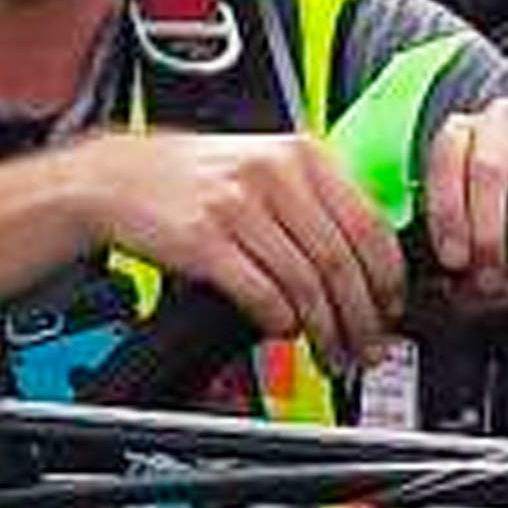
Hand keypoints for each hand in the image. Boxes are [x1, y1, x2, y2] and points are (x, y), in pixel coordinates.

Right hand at [65, 131, 400, 368]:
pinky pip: (262, 294)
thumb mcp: (264, 166)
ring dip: (325, 330)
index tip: (393, 309)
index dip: (388, 278)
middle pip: (342, 261)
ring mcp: (239, 206)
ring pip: (307, 284)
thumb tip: (368, 262)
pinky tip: (282, 330)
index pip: (369, 223)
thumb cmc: (191, 178)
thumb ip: (314, 203)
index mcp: (302, 155)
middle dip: (362, 317)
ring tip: (331, 352)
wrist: (115, 177)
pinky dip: (279, 321)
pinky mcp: (205, 240)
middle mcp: (275, 175)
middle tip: (367, 346)